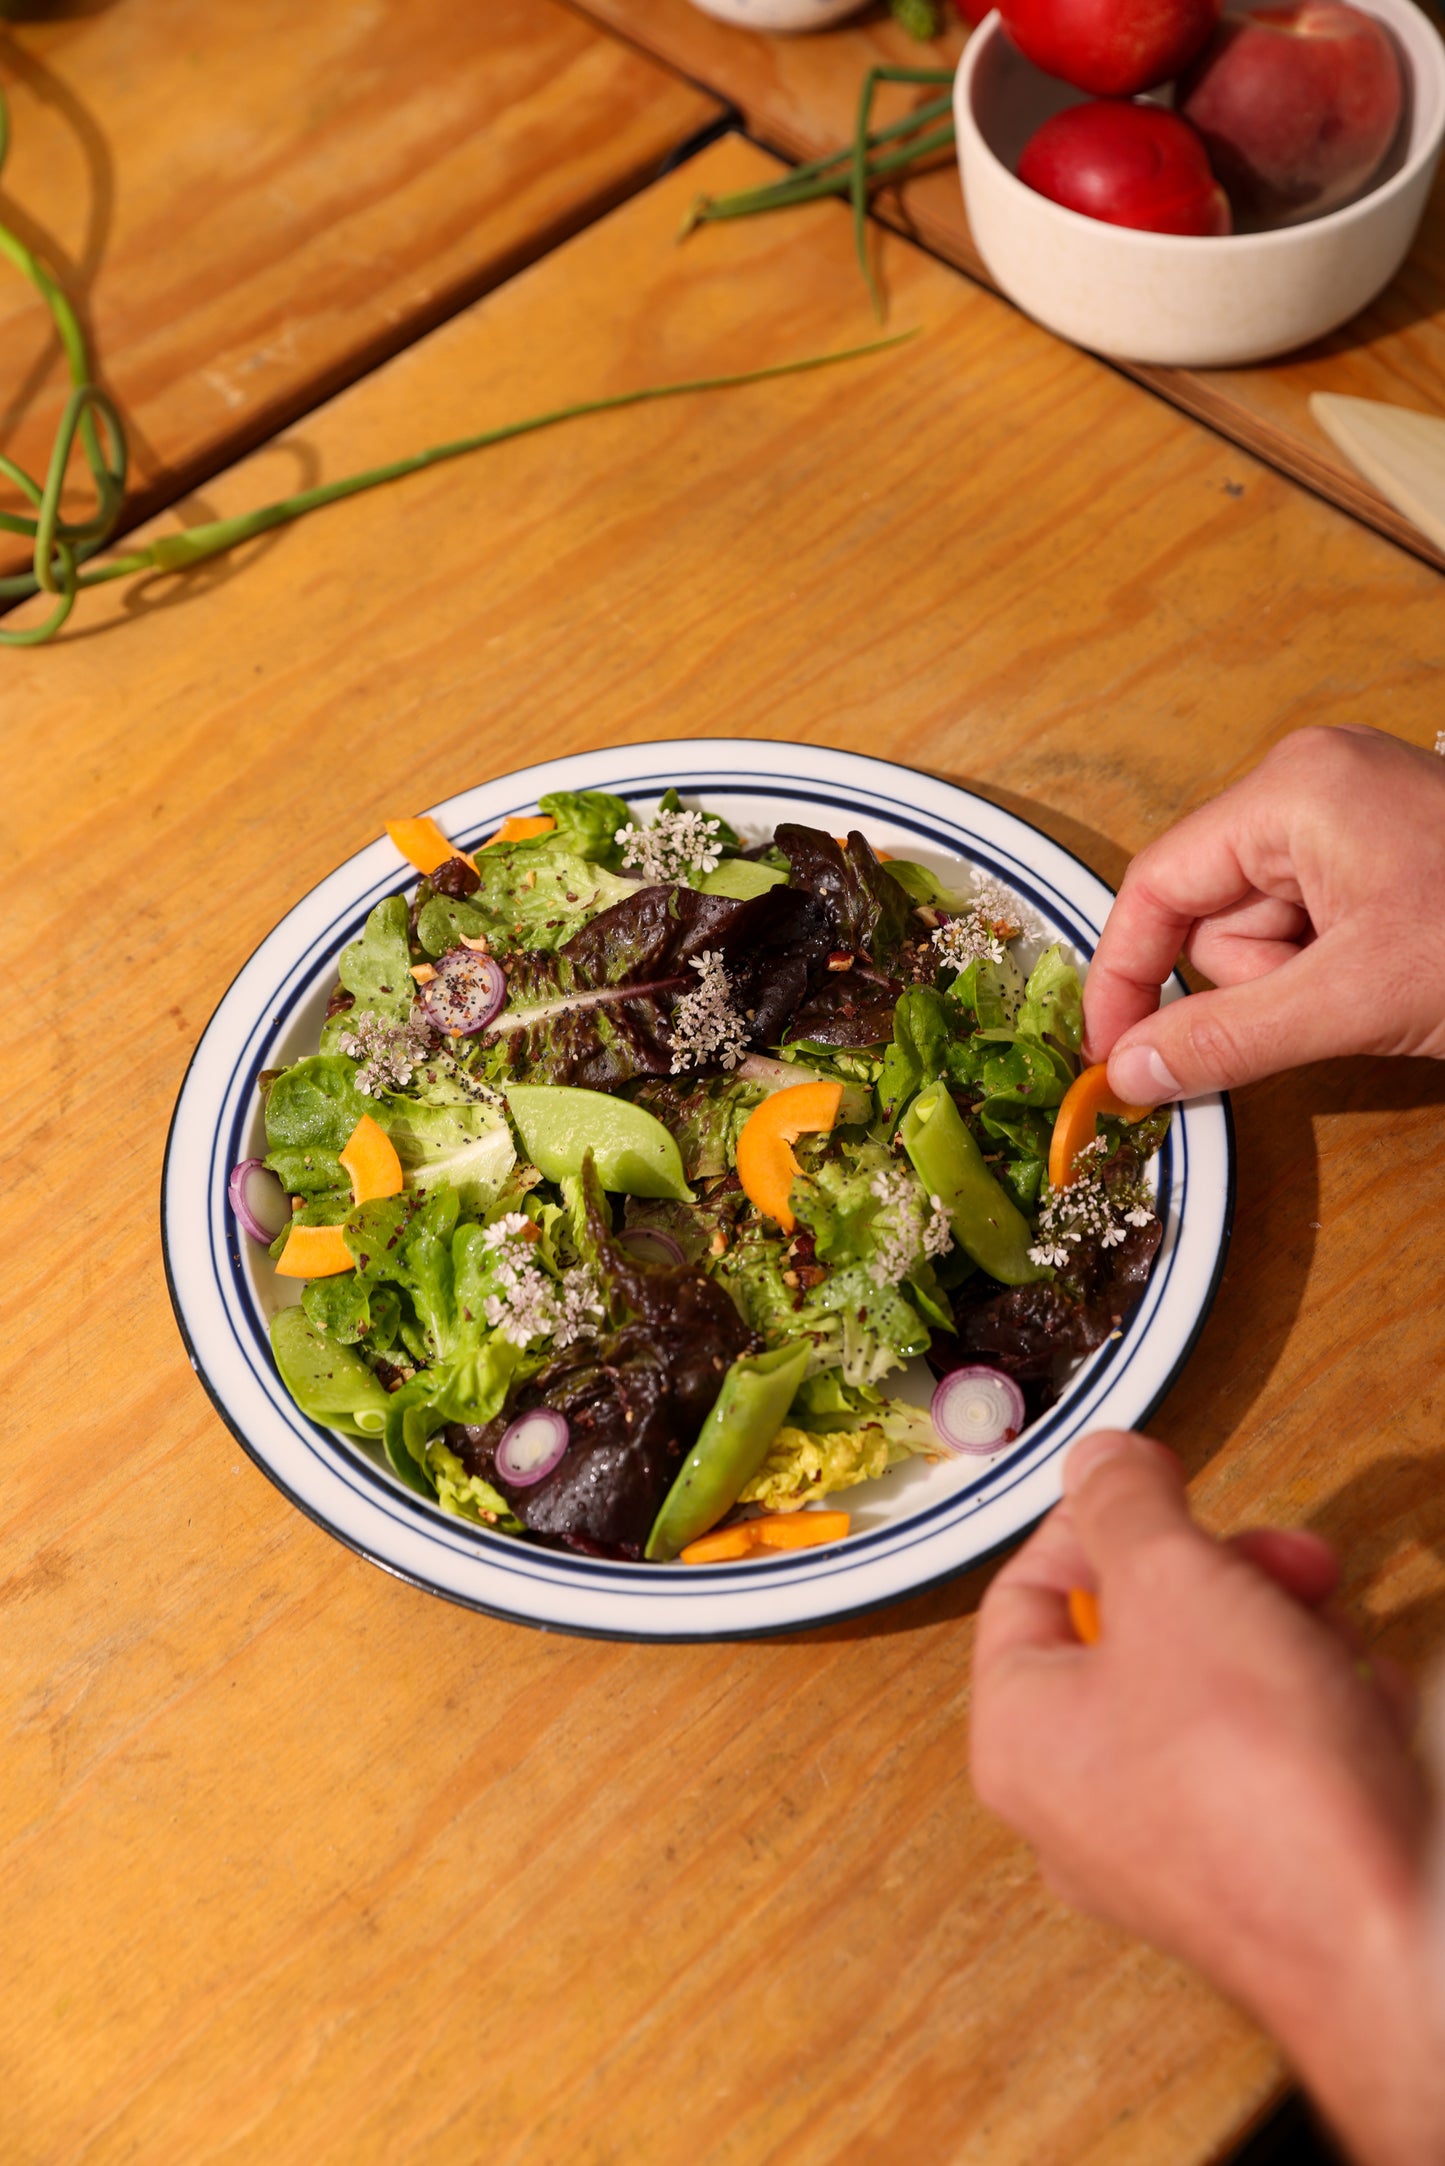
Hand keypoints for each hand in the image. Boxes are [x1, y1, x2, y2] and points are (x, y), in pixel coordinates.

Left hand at [971, 1431, 1444, 2164]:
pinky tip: (1363, 1705)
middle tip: (1284, 1560)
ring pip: (1211, 1693)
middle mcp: (1078, 1806)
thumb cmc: (1256, 1775)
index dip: (1093, 1525)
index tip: (1156, 1486)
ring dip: (1280, 1638)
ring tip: (1333, 1637)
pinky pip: (1274, 1761)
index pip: (1024, 1594)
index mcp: (1020, 1736)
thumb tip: (1096, 1459)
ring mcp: (1168, 1849)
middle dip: (1220, 1578)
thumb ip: (1125, 1503)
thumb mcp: (1174, 1580)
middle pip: (1132, 1639)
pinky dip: (1320, 1715)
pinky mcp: (1258, 1875)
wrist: (1385, 1927)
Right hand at [1083, 727, 1444, 1102]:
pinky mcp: (1385, 851)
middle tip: (1337, 1003)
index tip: (1110, 1055)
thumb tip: (1132, 1071)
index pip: (1156, 887)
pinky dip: (1341, 969)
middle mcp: (1313, 785)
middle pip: (1213, 913)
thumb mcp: (1354, 1002)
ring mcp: (1353, 813)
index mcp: (1293, 792)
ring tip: (1389, 984)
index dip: (1123, 978)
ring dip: (1307, 982)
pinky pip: (1316, 924)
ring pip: (1265, 930)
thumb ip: (1229, 1039)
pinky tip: (1402, 973)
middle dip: (1261, 981)